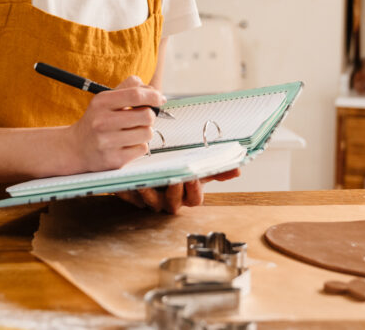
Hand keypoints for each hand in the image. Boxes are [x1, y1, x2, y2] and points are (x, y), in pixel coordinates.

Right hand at [66, 75, 163, 172]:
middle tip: (141, 118)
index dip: (153, 95)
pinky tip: (126, 144)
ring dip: (144, 131)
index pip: (135, 95)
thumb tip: (153, 91)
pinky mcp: (115, 160)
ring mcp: (108, 143)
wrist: (75, 148)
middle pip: (146, 116)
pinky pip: (142, 149)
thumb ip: (128, 89)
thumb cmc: (95, 121)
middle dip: (149, 116)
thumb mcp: (105, 100)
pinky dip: (139, 146)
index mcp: (101, 103)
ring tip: (132, 132)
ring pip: (147, 133)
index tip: (160, 99)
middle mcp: (102, 122)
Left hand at [116, 168, 240, 213]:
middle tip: (174, 178)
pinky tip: (126, 182)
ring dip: (149, 194)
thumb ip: (217, 167)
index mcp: (187, 195)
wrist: (151, 159)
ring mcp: (149, 199)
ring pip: (151, 203)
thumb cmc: (176, 164)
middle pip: (173, 204)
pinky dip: (127, 191)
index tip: (193, 177)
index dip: (195, 190)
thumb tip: (237, 169)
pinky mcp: (130, 194)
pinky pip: (129, 197)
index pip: (195, 199)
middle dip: (175, 192)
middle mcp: (169, 200)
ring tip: (147, 182)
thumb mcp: (196, 163)